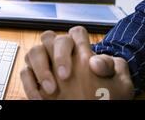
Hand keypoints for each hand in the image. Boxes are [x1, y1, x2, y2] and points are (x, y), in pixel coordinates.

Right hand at [20, 27, 134, 99]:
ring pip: (33, 52)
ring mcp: (45, 65)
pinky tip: (40, 99)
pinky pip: (24, 73)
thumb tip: (95, 60)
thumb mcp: (120, 84)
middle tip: (65, 76)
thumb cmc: (109, 96)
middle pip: (50, 37)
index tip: (85, 64)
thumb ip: (112, 67)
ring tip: (51, 91)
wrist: (95, 111)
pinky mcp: (34, 79)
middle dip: (56, 54)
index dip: (78, 41)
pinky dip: (30, 86)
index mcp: (81, 50)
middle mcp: (60, 53)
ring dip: (40, 69)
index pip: (76, 33)